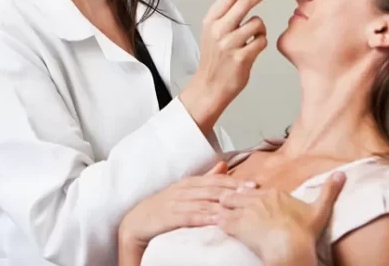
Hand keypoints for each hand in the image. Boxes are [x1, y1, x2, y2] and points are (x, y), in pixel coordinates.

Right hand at [118, 162, 254, 251]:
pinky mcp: (168, 217)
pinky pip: (189, 216)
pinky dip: (204, 217)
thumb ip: (205, 179)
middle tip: (253, 192)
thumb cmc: (162, 208)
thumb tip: (223, 165)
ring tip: (240, 205)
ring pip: (203, 201)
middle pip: (213, 188)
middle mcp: (183, 190)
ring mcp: (175, 202)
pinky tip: (217, 219)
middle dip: (234, 190)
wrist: (135, 223)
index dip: (235, 182)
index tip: (254, 184)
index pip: (216, 180)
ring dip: (223, 203)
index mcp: (189, 183)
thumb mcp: (184, 192)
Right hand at [180, 0, 281, 131]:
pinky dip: (261, 43)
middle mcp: (219, 29)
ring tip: (251, 40)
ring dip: (260, 29)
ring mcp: (230, 43)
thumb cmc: (215, 60)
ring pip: (258, 23)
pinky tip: (251, 51)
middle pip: (246, 1)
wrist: (209, 86)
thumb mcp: (212, 32)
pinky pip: (262, 41)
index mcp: (211, 20)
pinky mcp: (241, 57)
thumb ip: (226, 15)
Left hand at [217, 171, 345, 265]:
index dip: (249, 193)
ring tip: (217, 210)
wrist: (291, 245)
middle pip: (238, 195)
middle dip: (232, 198)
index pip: (255, 190)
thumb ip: (329, 190)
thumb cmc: (304, 230)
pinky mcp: (237, 226)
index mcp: (274, 193)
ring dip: (223, 208)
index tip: (246, 194)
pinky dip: (217, 222)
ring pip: (227, 204)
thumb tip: (342, 173)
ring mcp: (246, 211)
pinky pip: (222, 221)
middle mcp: (257, 199)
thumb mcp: (320, 209)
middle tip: (225, 201)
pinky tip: (214, 223)